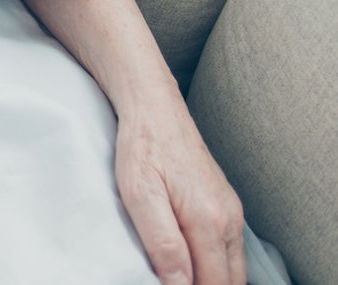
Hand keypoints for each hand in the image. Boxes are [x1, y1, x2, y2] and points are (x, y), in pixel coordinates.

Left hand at [114, 103, 244, 284]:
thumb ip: (163, 243)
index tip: (165, 284)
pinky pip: (229, 250)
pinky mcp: (226, 204)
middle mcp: (229, 219)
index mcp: (209, 221)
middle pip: (229, 282)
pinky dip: (215, 264)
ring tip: (178, 274)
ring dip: (212, 279)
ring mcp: (231, 212)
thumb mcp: (140, 194)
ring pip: (233, 269)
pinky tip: (191, 260)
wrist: (154, 106)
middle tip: (170, 280)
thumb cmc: (142, 146)